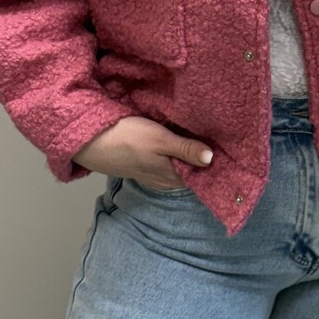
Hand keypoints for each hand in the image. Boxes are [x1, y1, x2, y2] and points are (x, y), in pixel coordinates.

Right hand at [73, 114, 213, 188]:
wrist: (89, 142)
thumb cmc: (126, 139)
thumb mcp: (160, 140)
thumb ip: (185, 149)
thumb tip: (212, 159)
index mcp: (172, 176)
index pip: (201, 176)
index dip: (215, 165)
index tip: (229, 151)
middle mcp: (164, 180)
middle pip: (190, 172)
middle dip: (203, 160)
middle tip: (220, 141)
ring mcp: (151, 174)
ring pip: (177, 167)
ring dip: (188, 156)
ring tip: (203, 139)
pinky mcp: (141, 165)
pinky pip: (165, 162)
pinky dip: (173, 154)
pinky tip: (177, 142)